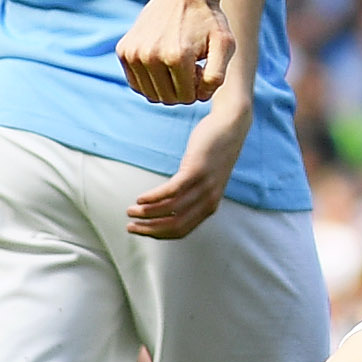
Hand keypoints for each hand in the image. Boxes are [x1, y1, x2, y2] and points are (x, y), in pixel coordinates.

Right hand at [117, 0, 230, 105]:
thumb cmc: (208, 20)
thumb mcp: (225, 45)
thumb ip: (217, 75)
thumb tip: (199, 97)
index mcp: (176, 57)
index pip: (188, 98)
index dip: (199, 88)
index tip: (203, 69)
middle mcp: (149, 56)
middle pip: (167, 99)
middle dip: (183, 89)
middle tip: (192, 67)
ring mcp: (132, 53)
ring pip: (150, 94)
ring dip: (166, 86)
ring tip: (179, 65)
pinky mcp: (123, 51)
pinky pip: (136, 84)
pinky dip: (151, 80)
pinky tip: (165, 63)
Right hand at [128, 90, 249, 238]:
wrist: (232, 126)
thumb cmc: (214, 153)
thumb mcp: (206, 180)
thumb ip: (192, 195)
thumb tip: (167, 206)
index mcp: (209, 206)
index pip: (181, 230)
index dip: (158, 234)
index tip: (140, 231)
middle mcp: (208, 200)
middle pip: (174, 225)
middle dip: (149, 229)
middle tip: (130, 226)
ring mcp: (204, 186)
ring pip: (171, 209)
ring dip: (146, 213)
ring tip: (131, 210)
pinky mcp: (197, 170)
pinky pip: (172, 190)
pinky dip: (154, 197)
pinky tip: (140, 198)